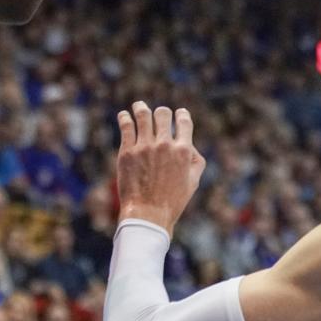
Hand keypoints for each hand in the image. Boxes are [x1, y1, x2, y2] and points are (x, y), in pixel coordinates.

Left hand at [116, 102, 205, 233]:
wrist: (148, 213)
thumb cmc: (172, 200)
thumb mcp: (193, 182)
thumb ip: (196, 160)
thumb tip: (189, 143)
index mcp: (183, 151)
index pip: (184, 121)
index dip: (181, 114)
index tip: (178, 113)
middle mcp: (165, 145)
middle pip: (162, 114)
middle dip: (161, 113)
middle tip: (157, 114)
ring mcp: (145, 146)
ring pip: (143, 114)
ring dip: (140, 108)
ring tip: (138, 106)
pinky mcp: (127, 150)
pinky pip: (126, 125)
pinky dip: (125, 117)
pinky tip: (124, 116)